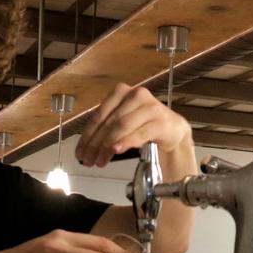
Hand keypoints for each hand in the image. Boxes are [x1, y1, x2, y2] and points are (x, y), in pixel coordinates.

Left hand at [75, 83, 192, 167]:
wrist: (172, 131)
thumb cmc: (145, 126)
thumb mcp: (122, 123)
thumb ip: (105, 129)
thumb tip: (86, 148)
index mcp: (122, 92)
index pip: (99, 115)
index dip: (87, 135)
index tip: (80, 152)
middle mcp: (136, 95)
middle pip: (109, 122)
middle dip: (96, 144)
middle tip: (89, 160)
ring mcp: (150, 107)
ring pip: (122, 126)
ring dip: (108, 146)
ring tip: (101, 160)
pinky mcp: (161, 121)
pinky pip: (140, 133)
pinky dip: (126, 142)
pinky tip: (117, 149)